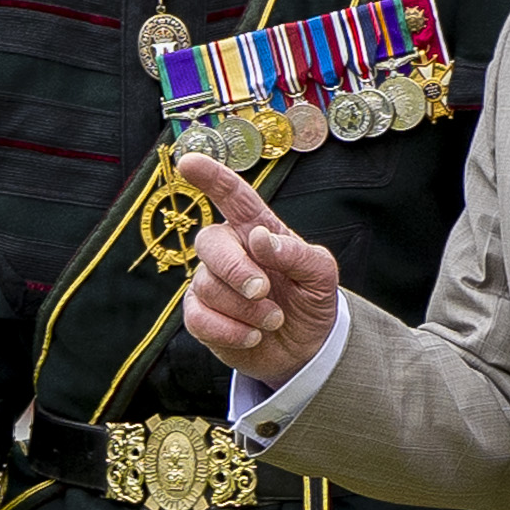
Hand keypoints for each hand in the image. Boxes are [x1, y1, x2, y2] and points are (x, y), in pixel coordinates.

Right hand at [177, 151, 341, 381]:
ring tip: (272, 318)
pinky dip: (231, 332)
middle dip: (236, 269)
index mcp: (256, 229)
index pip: (232, 197)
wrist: (306, 346)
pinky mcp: (201, 315)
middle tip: (263, 290)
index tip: (189, 162)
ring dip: (247, 309)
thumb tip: (259, 239)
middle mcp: (229, 250)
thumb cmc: (310, 300)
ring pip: (207, 287)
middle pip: (209, 242)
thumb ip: (296, 253)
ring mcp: (210, 282)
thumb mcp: (320, 275)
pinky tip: (253, 335)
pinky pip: (198, 319)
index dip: (211, 177)